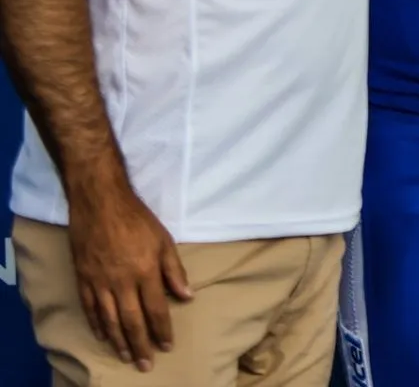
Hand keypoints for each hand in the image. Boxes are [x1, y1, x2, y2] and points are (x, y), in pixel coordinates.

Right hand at [66, 185, 193, 370]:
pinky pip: (90, 308)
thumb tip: (187, 296)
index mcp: (145, 272)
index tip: (167, 346)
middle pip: (132, 321)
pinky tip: (103, 336)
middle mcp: (122, 282)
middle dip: (141, 344)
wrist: (100, 203)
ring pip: (110, 320)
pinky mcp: (83, 279)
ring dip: (119, 341)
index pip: (157, 309)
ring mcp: (100, 282)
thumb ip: (174, 270)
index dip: (162, 330)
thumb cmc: (137, 219)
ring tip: (127, 357)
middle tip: (146, 364)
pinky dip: (97, 325)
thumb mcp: (164, 240)